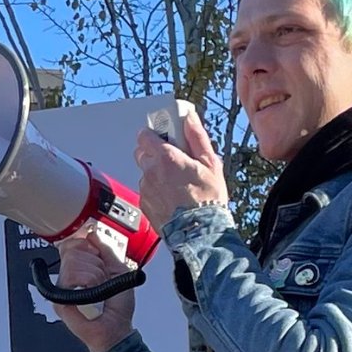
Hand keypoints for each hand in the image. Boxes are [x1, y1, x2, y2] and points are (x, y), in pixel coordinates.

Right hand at [52, 235, 135, 351]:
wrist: (116, 328)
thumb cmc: (118, 308)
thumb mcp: (120, 270)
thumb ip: (107, 250)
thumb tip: (93, 233)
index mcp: (83, 267)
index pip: (74, 243)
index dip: (87, 247)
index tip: (98, 258)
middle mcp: (70, 275)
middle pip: (73, 250)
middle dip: (94, 264)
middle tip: (101, 280)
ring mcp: (64, 286)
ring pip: (72, 262)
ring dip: (93, 275)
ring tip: (97, 290)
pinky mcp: (59, 298)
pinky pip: (71, 277)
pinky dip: (88, 282)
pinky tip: (91, 295)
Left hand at [135, 110, 229, 229]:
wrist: (199, 232)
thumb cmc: (207, 200)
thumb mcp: (210, 163)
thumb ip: (196, 137)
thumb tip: (189, 118)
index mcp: (166, 157)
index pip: (144, 135)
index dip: (153, 134)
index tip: (164, 136)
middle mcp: (151, 172)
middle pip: (141, 153)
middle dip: (153, 153)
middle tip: (172, 160)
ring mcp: (146, 189)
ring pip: (145, 173)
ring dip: (156, 174)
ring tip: (175, 184)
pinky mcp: (144, 204)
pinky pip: (147, 191)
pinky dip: (156, 191)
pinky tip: (171, 198)